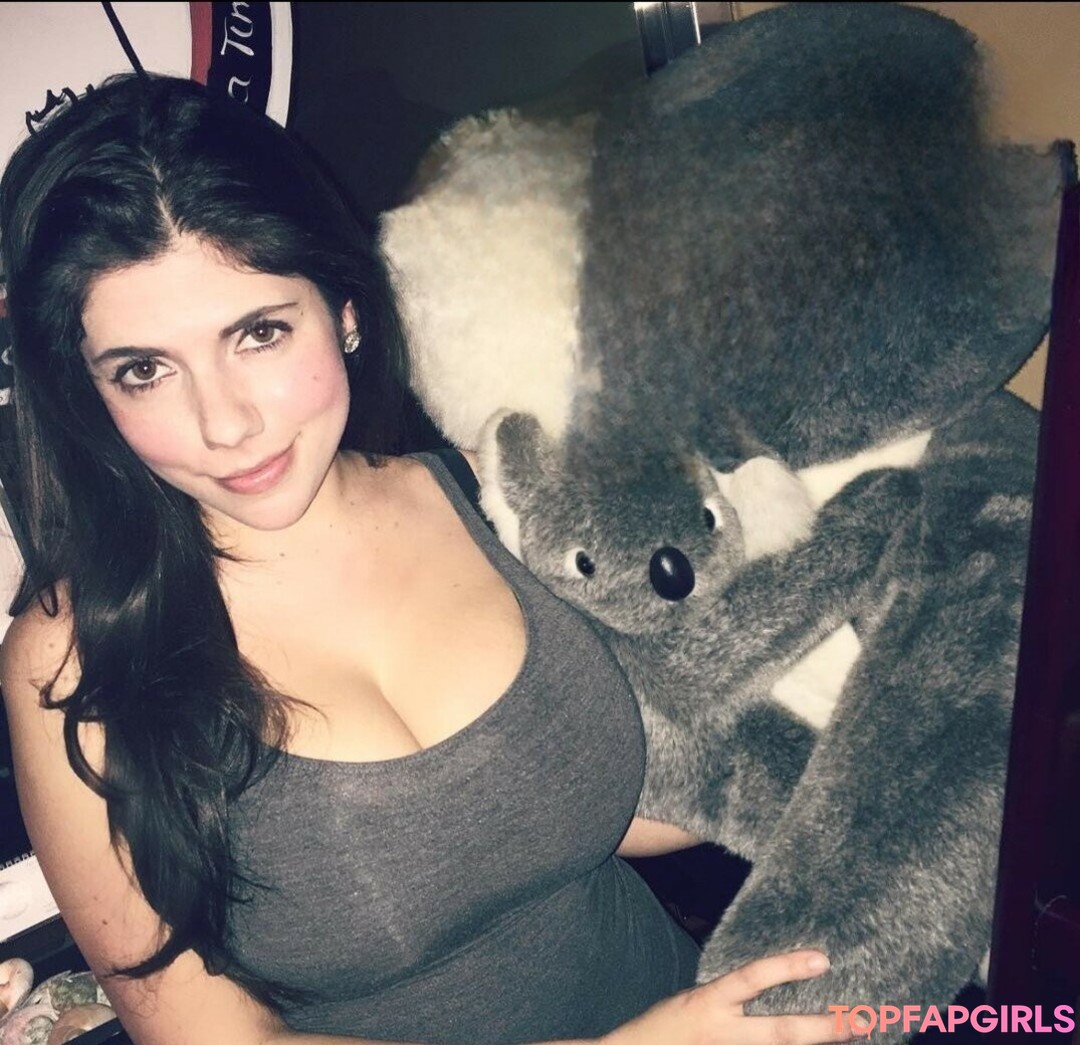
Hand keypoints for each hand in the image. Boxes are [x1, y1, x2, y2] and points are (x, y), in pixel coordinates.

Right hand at [603, 951, 860, 1044]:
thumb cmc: (665, 1027)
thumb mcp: (696, 1000)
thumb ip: (730, 995)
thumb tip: (772, 984)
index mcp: (709, 1002)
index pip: (752, 978)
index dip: (787, 968)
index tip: (823, 959)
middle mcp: (722, 1033)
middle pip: (782, 1033)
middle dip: (824, 1028)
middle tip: (860, 1020)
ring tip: (852, 1035)